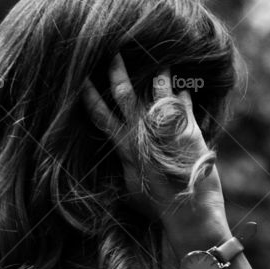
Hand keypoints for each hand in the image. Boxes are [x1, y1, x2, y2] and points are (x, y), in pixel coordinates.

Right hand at [81, 53, 224, 224]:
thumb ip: (127, 172)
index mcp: (125, 150)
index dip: (89, 97)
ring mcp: (165, 133)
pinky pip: (184, 107)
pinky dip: (183, 97)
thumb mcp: (134, 192)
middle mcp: (142, 137)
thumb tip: (123, 164)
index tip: (81, 80)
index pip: (100, 116)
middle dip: (117, 73)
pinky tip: (185, 88)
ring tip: (161, 61)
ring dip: (159, 76)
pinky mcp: (188, 133)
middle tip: (113, 52)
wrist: (188, 216)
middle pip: (124, 96)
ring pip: (158, 94)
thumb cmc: (157, 210)